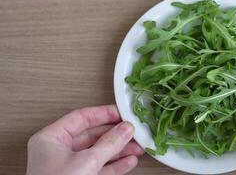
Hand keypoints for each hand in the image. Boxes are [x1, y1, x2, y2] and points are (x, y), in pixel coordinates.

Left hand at [26, 105, 143, 174]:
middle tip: (133, 131)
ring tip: (137, 146)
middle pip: (93, 135)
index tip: (122, 113)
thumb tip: (125, 129)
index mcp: (51, 139)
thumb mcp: (86, 162)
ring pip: (100, 152)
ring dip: (120, 149)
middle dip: (116, 134)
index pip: (81, 117)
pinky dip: (116, 165)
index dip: (103, 113)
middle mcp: (59, 151)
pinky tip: (129, 161)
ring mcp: (69, 167)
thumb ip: (108, 144)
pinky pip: (101, 168)